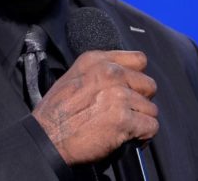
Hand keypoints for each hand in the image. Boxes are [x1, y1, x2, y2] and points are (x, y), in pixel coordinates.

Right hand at [32, 50, 157, 164]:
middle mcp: (110, 74)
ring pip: (151, 109)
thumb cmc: (55, 112)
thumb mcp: (72, 76)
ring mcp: (119, 95)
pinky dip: (143, 136)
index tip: (131, 88)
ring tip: (124, 127)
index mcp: (97, 61)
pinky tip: (129, 138)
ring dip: (140, 120)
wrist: (47, 137)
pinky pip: (151, 127)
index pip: (139, 60)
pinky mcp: (123, 119)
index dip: (137, 77)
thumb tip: (122, 79)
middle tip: (127, 111)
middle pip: (148, 84)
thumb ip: (98, 72)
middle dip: (141, 100)